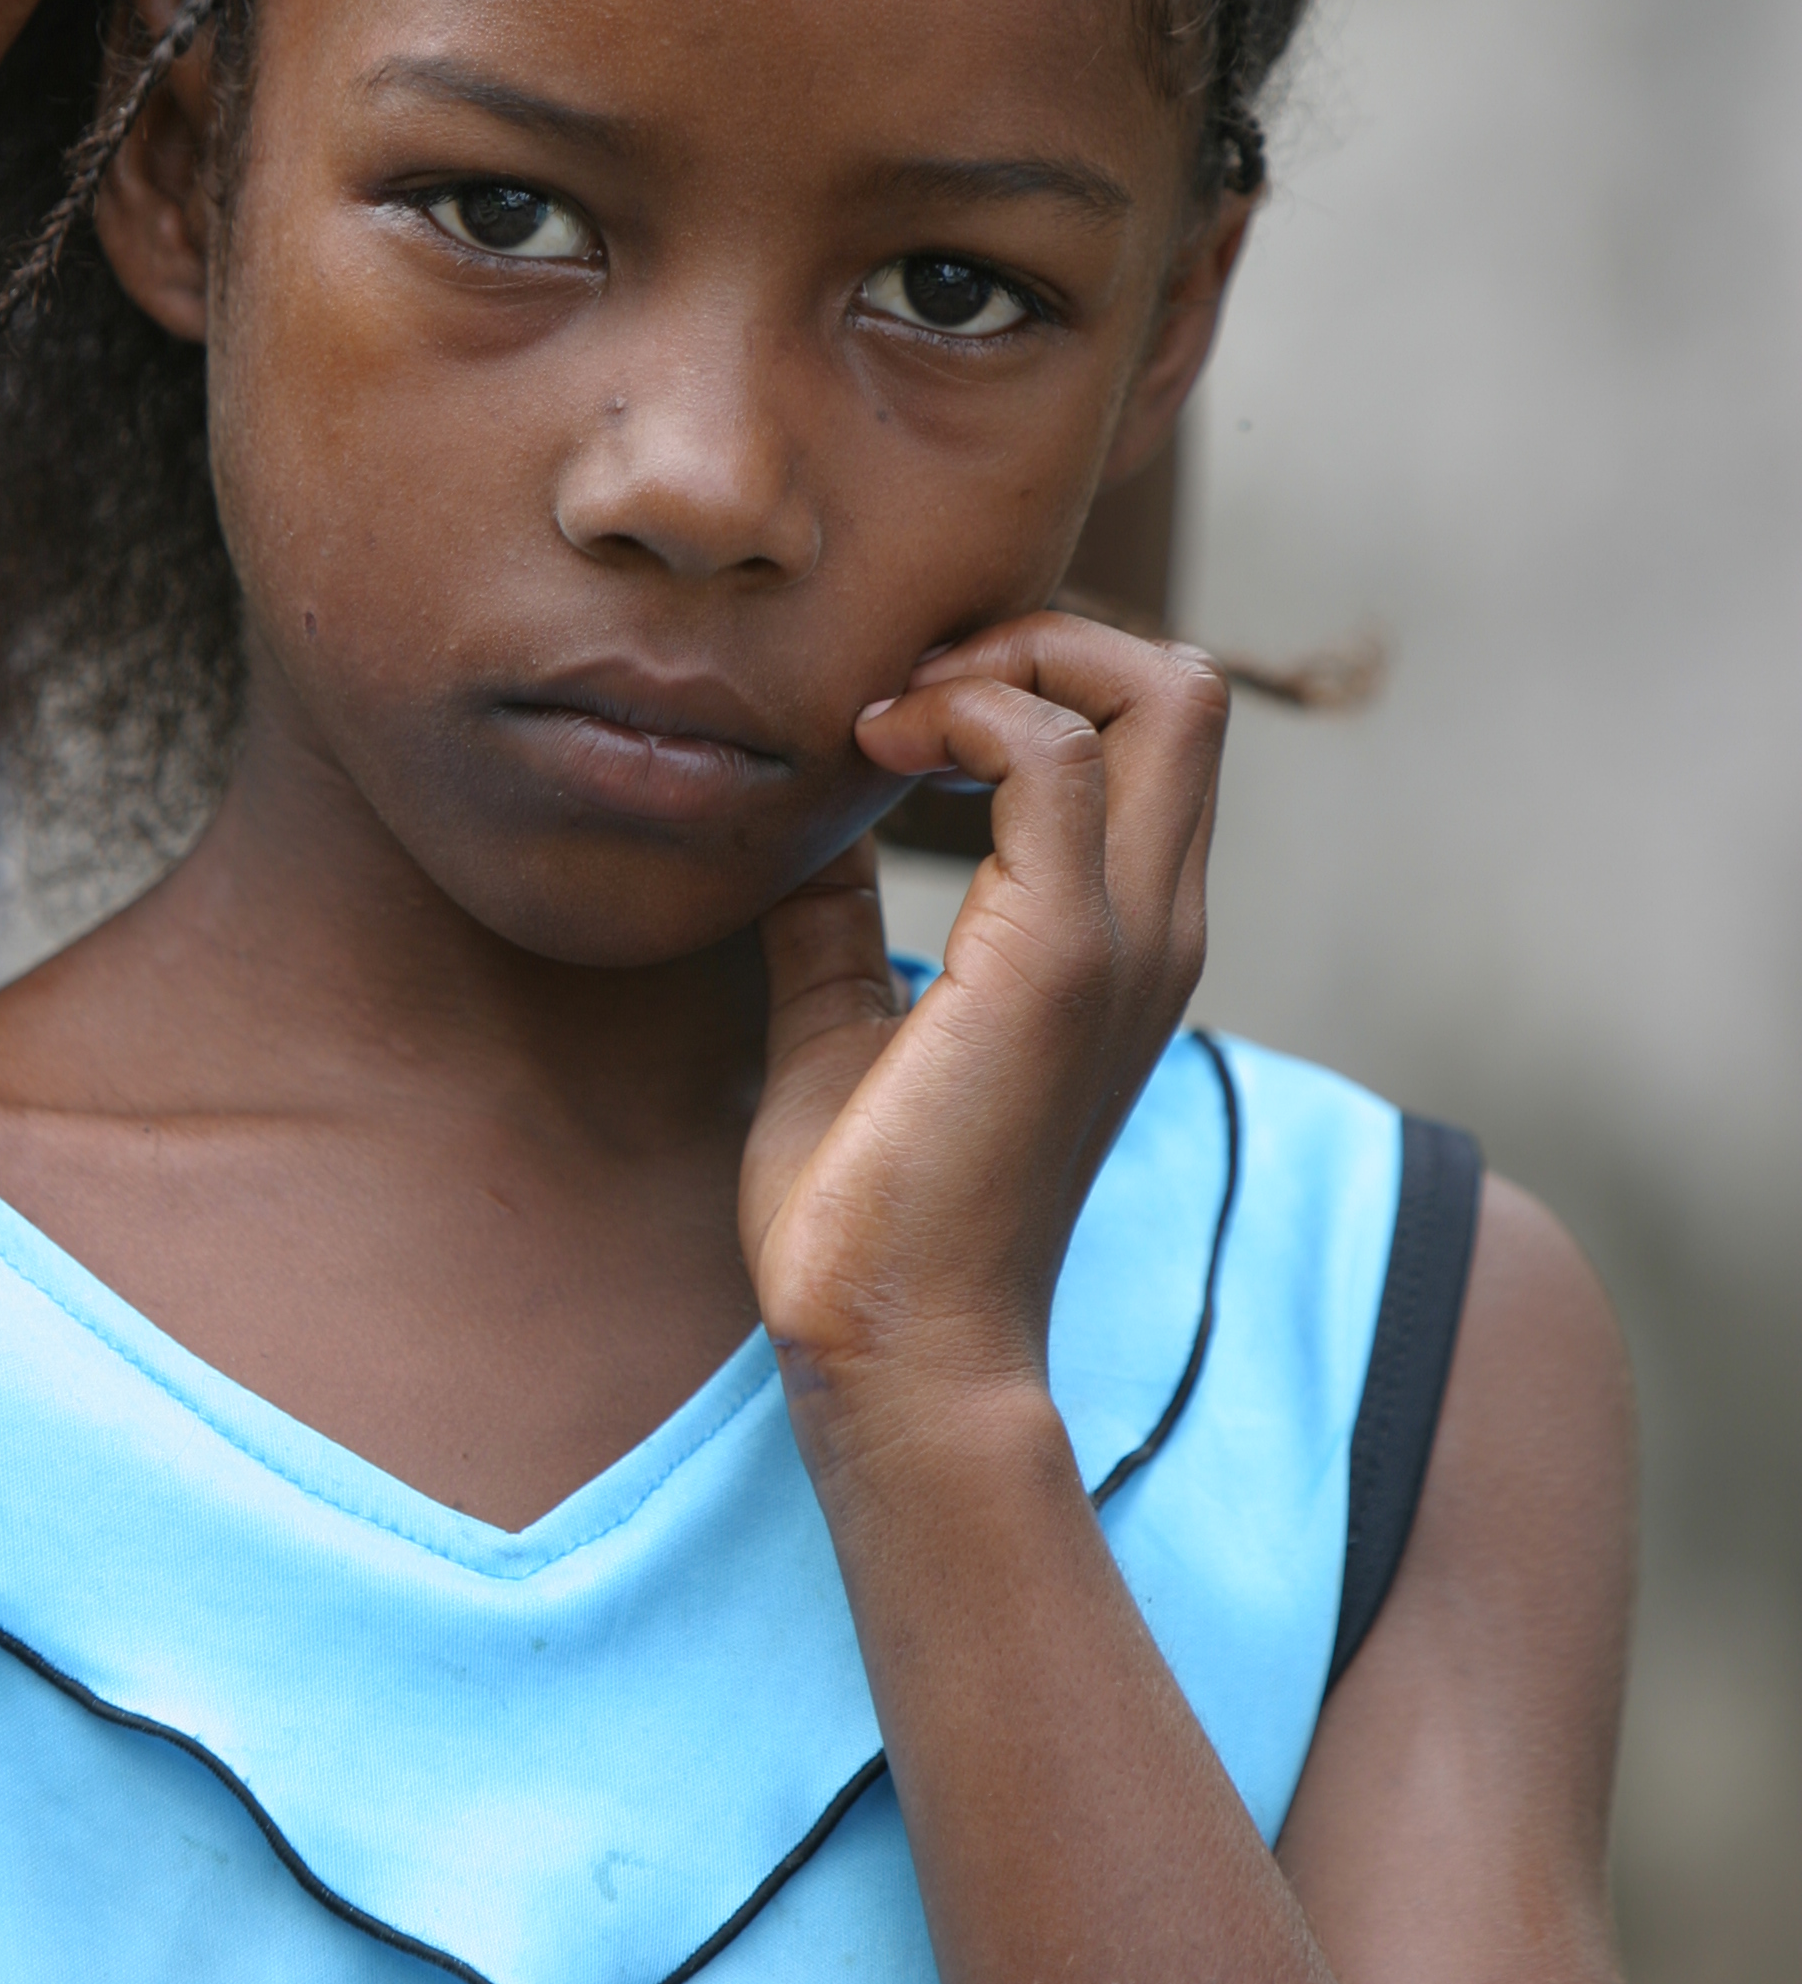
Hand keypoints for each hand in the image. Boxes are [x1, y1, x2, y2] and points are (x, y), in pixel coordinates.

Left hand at [743, 616, 1227, 1445]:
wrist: (888, 1349)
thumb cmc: (864, 1211)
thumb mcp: (839, 1022)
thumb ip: (839, 919)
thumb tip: (799, 831)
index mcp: (1121, 934)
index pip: (1152, 728)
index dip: (1035, 671)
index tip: (895, 718)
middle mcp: (1157, 921)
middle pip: (1183, 684)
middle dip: (1040, 633)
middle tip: (909, 691)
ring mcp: (1127, 935)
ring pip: (1158, 689)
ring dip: (1006, 660)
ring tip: (890, 722)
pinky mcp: (1064, 957)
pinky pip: (1054, 754)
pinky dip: (966, 711)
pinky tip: (877, 760)